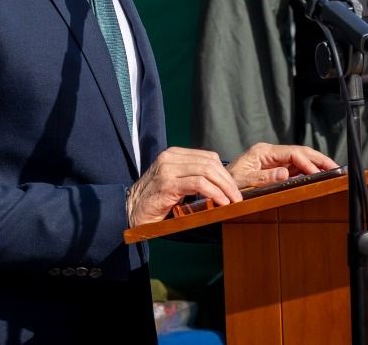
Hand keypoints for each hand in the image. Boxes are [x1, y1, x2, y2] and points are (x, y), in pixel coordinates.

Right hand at [126, 147, 240, 225]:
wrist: (129, 212)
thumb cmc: (154, 202)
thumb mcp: (175, 184)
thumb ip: (192, 179)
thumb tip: (221, 186)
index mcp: (173, 155)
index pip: (208, 157)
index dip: (225, 172)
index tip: (234, 188)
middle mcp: (170, 158)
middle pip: (210, 162)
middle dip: (228, 180)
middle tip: (238, 196)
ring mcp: (167, 169)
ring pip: (206, 170)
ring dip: (224, 186)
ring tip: (233, 200)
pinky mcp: (167, 184)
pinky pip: (198, 183)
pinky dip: (214, 192)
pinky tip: (221, 202)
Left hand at [226, 143, 338, 189]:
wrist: (218, 184)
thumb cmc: (228, 182)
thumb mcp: (244, 180)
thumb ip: (263, 177)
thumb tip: (284, 173)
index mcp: (263, 151)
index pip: (292, 153)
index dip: (307, 162)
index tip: (318, 172)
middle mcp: (270, 153)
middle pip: (300, 152)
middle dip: (318, 159)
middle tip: (336, 167)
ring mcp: (273, 160)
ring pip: (300, 159)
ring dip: (316, 164)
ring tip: (332, 171)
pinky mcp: (275, 168)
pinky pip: (295, 167)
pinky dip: (308, 170)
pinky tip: (318, 176)